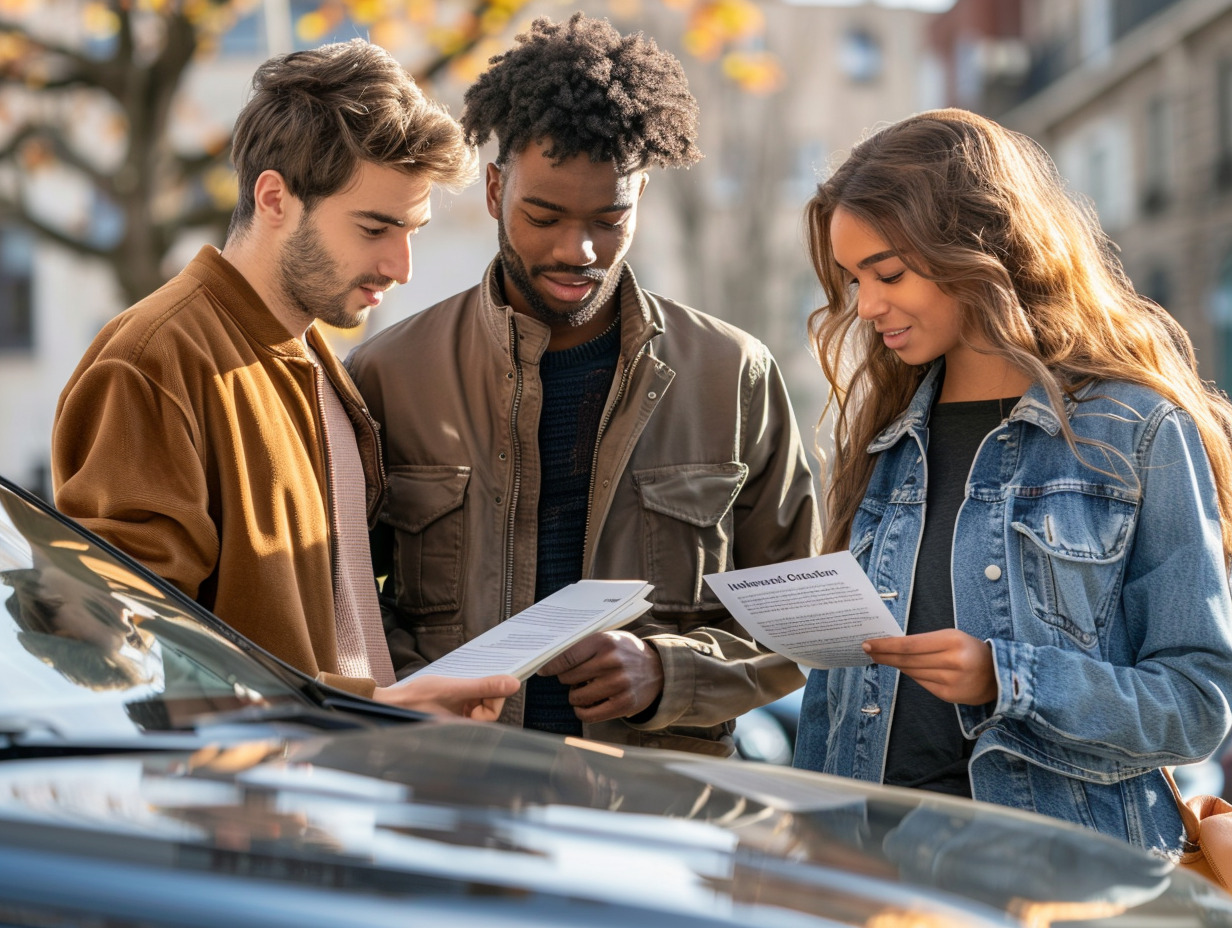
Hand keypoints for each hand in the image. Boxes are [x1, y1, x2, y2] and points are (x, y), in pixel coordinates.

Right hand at [373, 673, 518, 721]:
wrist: (387, 703)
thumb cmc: (415, 699)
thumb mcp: (452, 688)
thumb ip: (484, 686)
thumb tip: (513, 684)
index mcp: (464, 727)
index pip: (491, 714)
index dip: (494, 696)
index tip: (491, 679)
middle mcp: (460, 728)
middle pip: (484, 709)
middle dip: (482, 691)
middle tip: (476, 675)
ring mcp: (453, 721)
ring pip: (474, 704)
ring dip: (472, 690)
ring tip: (462, 678)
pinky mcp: (447, 714)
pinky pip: (463, 703)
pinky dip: (463, 692)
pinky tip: (455, 682)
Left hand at [537, 630, 663, 722]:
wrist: (659, 669)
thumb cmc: (625, 652)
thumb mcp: (608, 638)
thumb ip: (584, 646)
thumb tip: (550, 659)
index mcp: (605, 642)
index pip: (566, 656)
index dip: (551, 666)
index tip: (543, 670)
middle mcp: (611, 662)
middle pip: (568, 677)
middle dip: (567, 679)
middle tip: (575, 678)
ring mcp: (618, 684)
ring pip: (577, 697)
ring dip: (575, 695)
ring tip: (584, 689)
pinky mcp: (623, 703)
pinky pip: (589, 714)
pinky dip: (582, 711)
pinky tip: (585, 705)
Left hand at [862, 629, 997, 705]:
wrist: (998, 675)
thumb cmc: (970, 650)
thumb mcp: (951, 637)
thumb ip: (925, 642)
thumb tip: (892, 645)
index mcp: (952, 641)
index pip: (910, 645)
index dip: (887, 645)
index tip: (869, 643)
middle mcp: (952, 662)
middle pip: (908, 660)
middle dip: (884, 655)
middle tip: (868, 651)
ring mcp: (951, 681)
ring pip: (912, 672)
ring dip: (894, 665)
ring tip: (881, 658)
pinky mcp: (949, 696)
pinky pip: (922, 683)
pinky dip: (911, 674)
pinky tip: (902, 668)